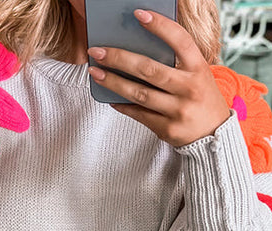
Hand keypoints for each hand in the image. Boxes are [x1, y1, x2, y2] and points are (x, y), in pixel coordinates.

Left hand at [87, 8, 231, 147]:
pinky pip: (139, 115)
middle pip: (149, 69)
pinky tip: (110, 97)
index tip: (139, 15)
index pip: (180, 41)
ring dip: (113, 82)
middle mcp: (189, 88)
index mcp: (199, 68)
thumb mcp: (198, 74)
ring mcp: (178, 110)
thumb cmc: (202, 98)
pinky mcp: (167, 129)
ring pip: (139, 94)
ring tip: (96, 73)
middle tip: (98, 51)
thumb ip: (176, 61)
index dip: (160, 26)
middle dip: (119, 58)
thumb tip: (139, 47)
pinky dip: (122, 105)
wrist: (214, 134)